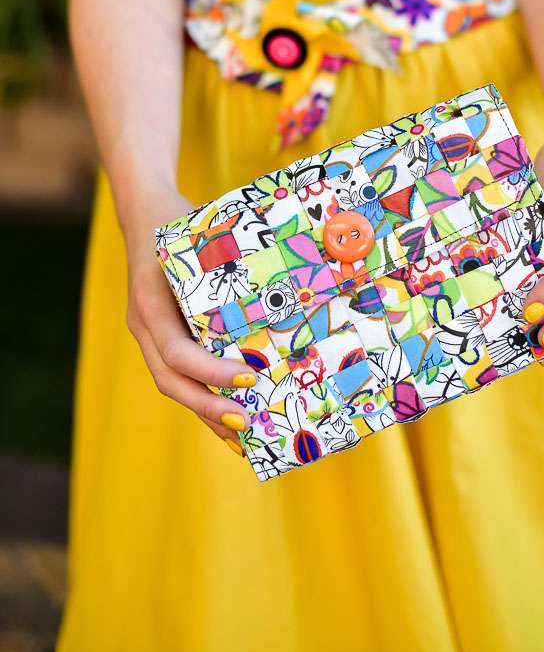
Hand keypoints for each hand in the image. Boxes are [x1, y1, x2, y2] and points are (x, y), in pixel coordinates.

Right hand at [122, 186, 253, 452]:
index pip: (176, 351)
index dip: (210, 371)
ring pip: (172, 383)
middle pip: (170, 379)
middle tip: (247, 423)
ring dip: (205, 412)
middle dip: (207, 406)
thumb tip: (290, 278)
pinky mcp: (160, 334)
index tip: (247, 377)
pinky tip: (228, 416)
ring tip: (242, 438)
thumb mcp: (200, 236)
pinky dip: (201, 396)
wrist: (145, 212)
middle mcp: (145, 323)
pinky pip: (178, 372)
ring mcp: (149, 332)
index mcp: (150, 301)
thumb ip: (230, 259)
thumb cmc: (180, 221)